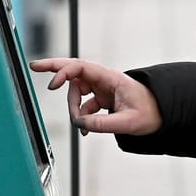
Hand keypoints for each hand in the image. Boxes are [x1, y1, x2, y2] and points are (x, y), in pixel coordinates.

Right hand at [29, 57, 162, 136]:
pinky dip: (81, 116)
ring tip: (81, 124)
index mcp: (111, 78)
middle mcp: (104, 80)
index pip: (82, 68)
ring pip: (76, 92)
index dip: (64, 73)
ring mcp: (102, 89)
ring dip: (73, 108)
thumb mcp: (128, 122)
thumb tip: (79, 124)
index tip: (52, 86)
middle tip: (34, 66)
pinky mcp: (101, 98)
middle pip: (75, 70)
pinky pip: (83, 105)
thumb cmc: (150, 113)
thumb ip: (103, 124)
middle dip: (55, 68)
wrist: (161, 114)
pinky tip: (85, 129)